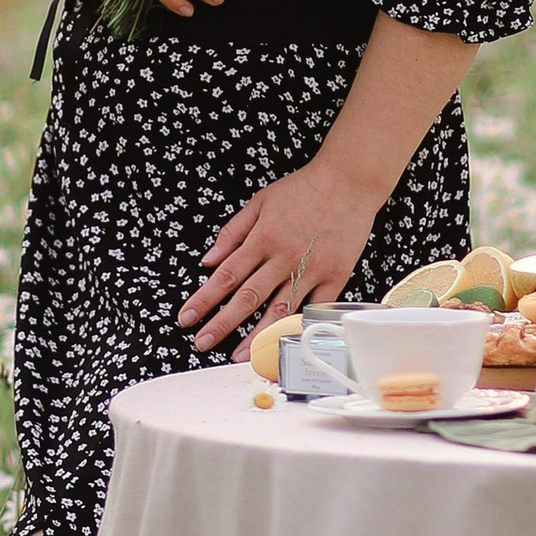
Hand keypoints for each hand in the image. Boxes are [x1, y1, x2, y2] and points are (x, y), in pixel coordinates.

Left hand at [178, 154, 384, 351]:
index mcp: (263, 238)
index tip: (187, 317)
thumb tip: (208, 260)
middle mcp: (284, 257)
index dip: (204, 299)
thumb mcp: (260, 201)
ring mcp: (310, 269)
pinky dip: (299, 324)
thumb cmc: (304, 188)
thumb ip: (232, 232)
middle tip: (202, 342)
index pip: (226, 276)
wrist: (348, 180)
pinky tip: (284, 340)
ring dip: (256, 335)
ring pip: (279, 310)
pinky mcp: (334, 276)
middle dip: (221, 324)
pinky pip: (314, 307)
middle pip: (247, 298)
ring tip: (239, 355)